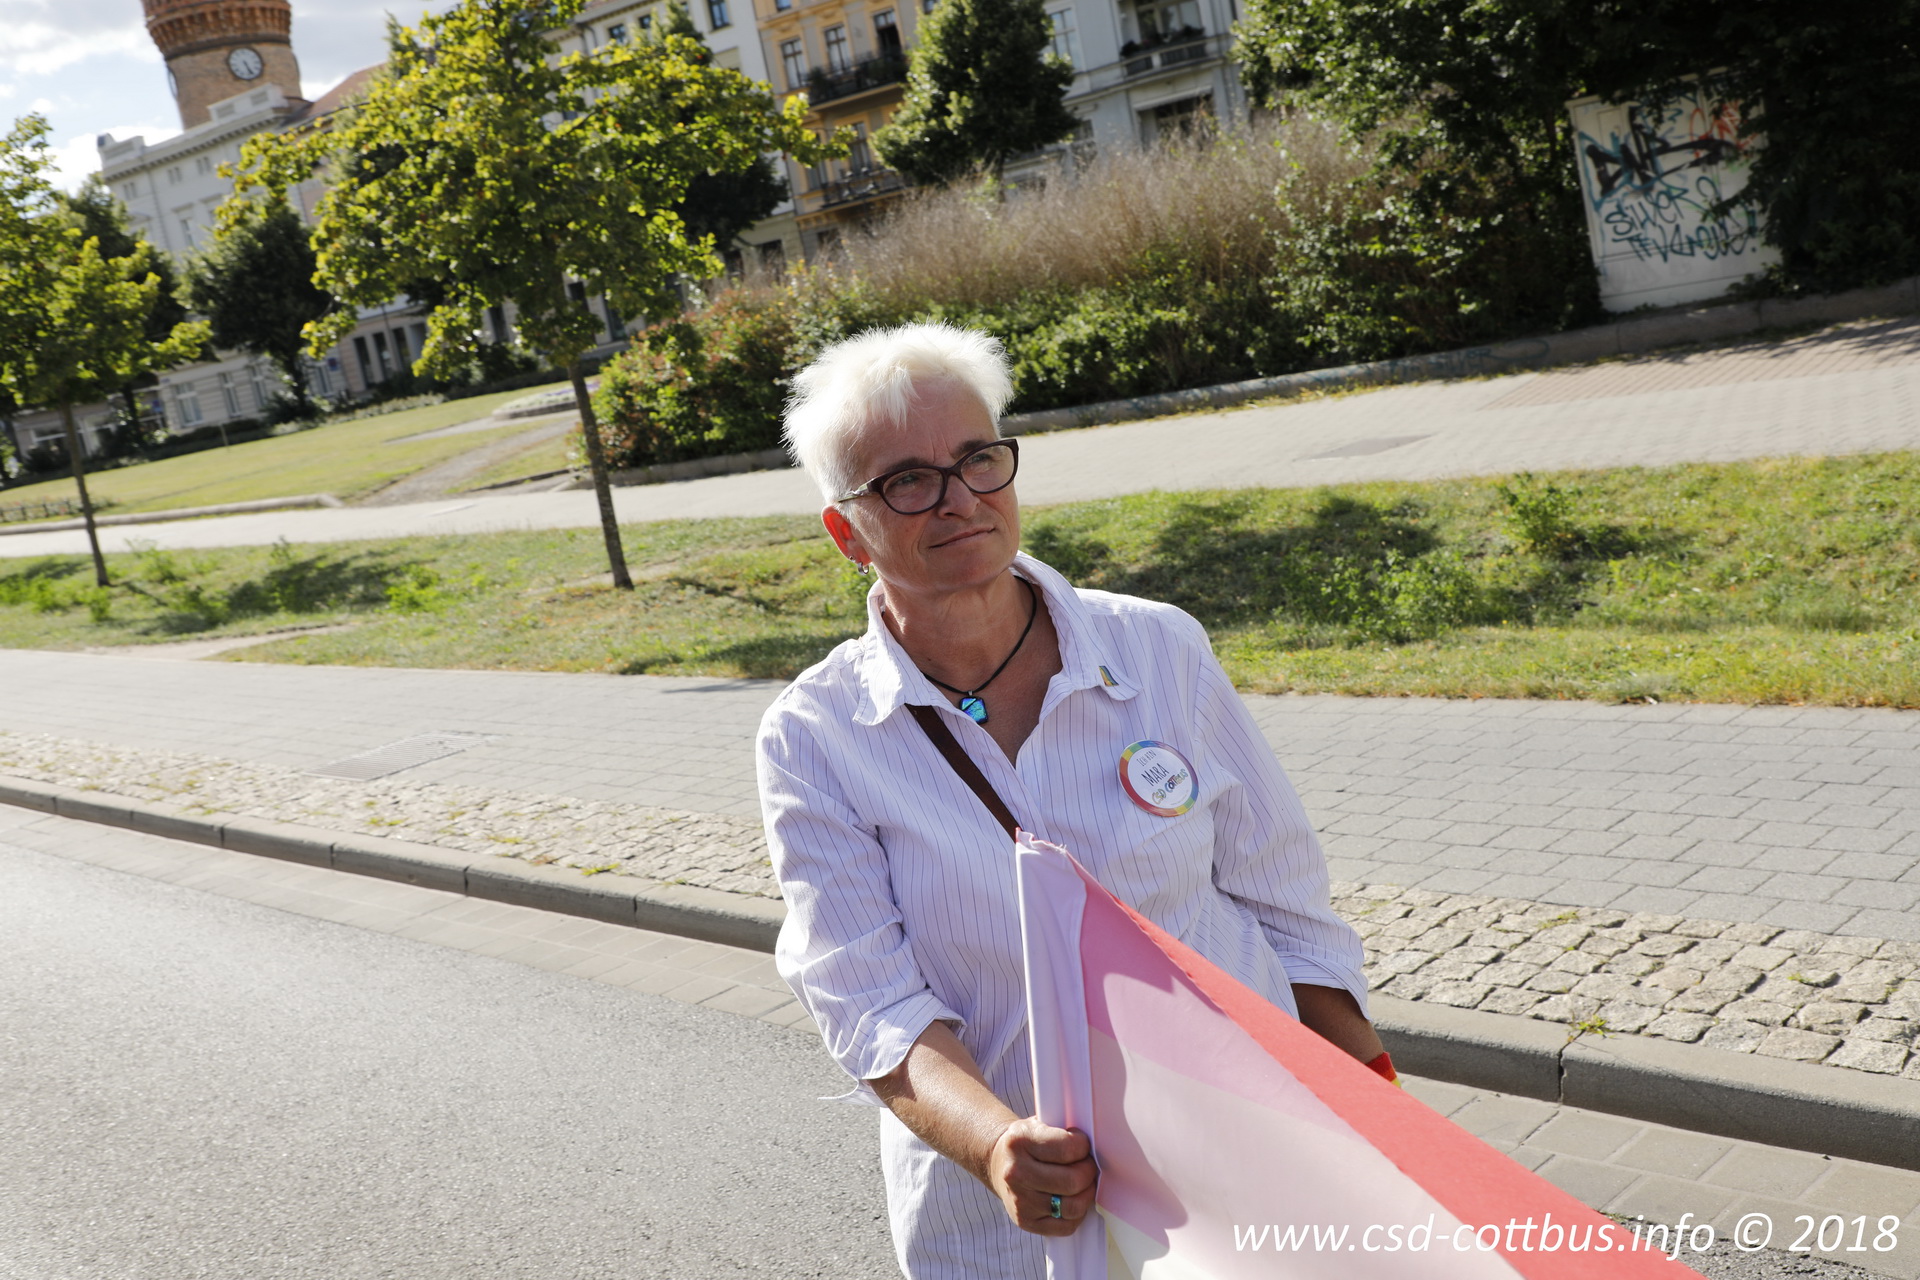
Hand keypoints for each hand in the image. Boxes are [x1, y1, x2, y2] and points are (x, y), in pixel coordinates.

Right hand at [984, 1117, 1097, 1235]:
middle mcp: (1016, 1172)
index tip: (1082, 1146)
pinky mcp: (1025, 1221)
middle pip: (1073, 1181)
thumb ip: (1064, 1131)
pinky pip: (1066, 1226)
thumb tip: (1096, 1145)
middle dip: (1088, 1172)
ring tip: (1082, 1184)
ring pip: (1072, 1206)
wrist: (999, 1163)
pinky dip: (1076, 1215)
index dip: (1083, 1147)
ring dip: (1085, 1195)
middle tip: (1087, 1166)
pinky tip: (1071, 1199)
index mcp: (1020, 1141)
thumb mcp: (1040, 1124)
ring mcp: (1019, 1200)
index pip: (1068, 1148)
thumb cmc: (1028, 1143)